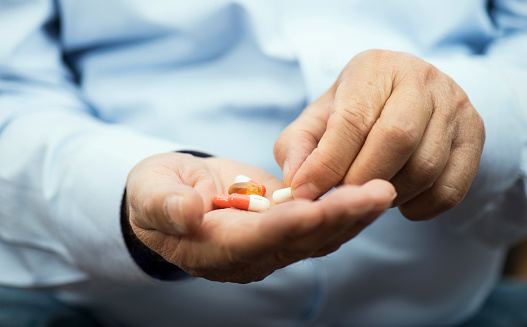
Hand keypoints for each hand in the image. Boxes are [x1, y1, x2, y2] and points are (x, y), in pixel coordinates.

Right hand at [125, 152, 394, 282]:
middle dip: (337, 217)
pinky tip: (371, 190)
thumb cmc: (156, 192)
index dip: (282, 226)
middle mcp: (249, 254)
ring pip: (318, 236)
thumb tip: (187, 212)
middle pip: (298, 241)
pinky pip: (321, 223)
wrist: (175, 193)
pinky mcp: (286, 227)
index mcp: (213, 249)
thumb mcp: (149, 194)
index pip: (253, 240)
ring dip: (352, 214)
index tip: (313, 208)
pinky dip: (346, 208)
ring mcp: (271, 243)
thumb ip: (164, 205)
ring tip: (383, 191)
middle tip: (375, 194)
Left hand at [274, 50, 484, 219]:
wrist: (406, 98)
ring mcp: (455, 105)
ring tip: (369, 193)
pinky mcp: (474, 134)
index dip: (328, 163)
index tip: (306, 192)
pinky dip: (420, 206)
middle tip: (342, 196)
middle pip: (397, 139)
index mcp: (375, 68)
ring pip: (425, 167)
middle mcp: (421, 79)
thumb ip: (298, 147)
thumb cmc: (354, 111)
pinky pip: (450, 188)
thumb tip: (297, 185)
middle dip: (361, 179)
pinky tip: (399, 200)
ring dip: (389, 194)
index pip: (353, 119)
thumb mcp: (318, 119)